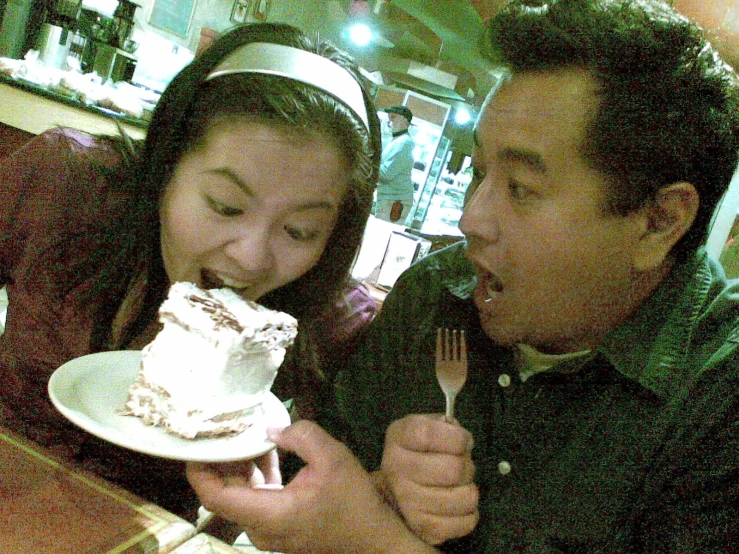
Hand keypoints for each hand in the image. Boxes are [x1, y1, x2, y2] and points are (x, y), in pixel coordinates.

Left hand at [187, 420, 437, 553]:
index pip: (214, 496)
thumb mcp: (333, 458)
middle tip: (224, 427)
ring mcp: (267, 530)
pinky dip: (254, 475)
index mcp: (268, 514)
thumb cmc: (353, 500)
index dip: (198, 469)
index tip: (195, 442)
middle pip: (223, 493)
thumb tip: (271, 429)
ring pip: (238, 495)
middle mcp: (260, 528)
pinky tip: (265, 450)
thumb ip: (300, 436)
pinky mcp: (277, 525)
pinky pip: (254, 499)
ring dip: (239, 465)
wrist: (373, 537)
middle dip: (220, 459)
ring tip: (246, 433)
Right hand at [379, 414, 478, 544]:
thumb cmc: (419, 451)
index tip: (462, 441)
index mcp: (398, 437)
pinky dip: (470, 513)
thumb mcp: (426, 425)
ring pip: (465, 498)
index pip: (430, 435)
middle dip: (467, 466)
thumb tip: (464, 442)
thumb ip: (446, 425)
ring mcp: (407, 502)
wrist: (394, 487)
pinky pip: (466, 522)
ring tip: (458, 485)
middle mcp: (396, 469)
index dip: (457, 438)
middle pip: (453, 470)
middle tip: (461, 466)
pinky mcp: (423, 528)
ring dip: (469, 490)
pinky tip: (457, 505)